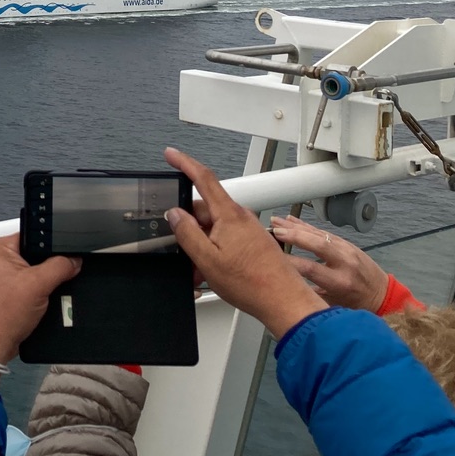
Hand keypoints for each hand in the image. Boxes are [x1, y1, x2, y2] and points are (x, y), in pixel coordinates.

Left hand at [0, 236, 80, 385]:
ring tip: (51, 292)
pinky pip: (31, 287)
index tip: (69, 252)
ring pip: (36, 273)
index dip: (53, 244)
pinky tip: (46, 302)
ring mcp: (3, 278)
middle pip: (36, 255)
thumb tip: (74, 260)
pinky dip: (41, 294)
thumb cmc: (1, 316)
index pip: (34, 236)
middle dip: (50, 267)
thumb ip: (60, 266)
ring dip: (46, 283)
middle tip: (60, 277)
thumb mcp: (38, 284)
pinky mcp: (8, 294)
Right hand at [162, 148, 326, 338]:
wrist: (283, 301)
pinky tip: (212, 273)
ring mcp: (248, 229)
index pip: (203, 178)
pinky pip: (226, 239)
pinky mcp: (252, 242)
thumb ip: (187, 233)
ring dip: (202, 246)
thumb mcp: (207, 259)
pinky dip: (214, 252)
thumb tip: (174, 214)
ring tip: (200, 272)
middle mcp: (240, 217)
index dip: (184, 163)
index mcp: (229, 215)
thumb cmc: (253, 283)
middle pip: (204, 211)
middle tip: (182, 252)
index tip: (171, 154)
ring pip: (214, 229)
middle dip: (189, 229)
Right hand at [270, 214, 388, 313]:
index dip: (290, 262)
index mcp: (340, 282)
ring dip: (296, 226)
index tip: (272, 258)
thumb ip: (312, 294)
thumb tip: (287, 283)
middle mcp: (345, 263)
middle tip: (274, 231)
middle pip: (316, 244)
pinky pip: (324, 232)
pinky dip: (307, 226)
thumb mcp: (334, 305)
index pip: (310, 269)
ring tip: (276, 221)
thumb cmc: (356, 304)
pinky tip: (292, 220)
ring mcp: (347, 250)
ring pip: (320, 234)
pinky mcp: (347, 243)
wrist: (382, 295)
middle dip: (293, 236)